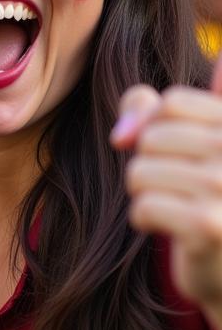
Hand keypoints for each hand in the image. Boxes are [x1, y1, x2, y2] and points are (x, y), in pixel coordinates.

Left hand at [112, 54, 221, 328]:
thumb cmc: (201, 193)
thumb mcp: (181, 140)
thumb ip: (149, 111)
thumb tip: (121, 134)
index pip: (174, 102)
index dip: (153, 123)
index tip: (164, 147)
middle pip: (152, 137)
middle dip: (148, 162)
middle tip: (174, 185)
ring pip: (140, 171)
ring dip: (143, 192)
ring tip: (172, 205)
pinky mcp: (208, 225)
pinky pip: (143, 204)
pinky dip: (142, 217)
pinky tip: (164, 226)